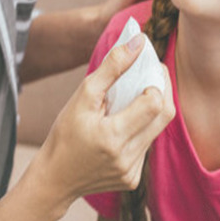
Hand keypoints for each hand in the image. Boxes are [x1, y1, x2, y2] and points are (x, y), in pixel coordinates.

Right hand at [30, 31, 174, 215]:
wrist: (54, 178)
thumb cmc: (65, 133)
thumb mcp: (83, 95)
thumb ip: (112, 66)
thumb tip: (138, 41)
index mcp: (112, 137)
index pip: (155, 103)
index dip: (156, 81)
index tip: (148, 67)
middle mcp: (126, 158)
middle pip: (165, 116)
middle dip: (162, 90)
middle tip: (152, 75)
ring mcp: (132, 171)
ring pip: (157, 130)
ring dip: (151, 110)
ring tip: (134, 97)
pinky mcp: (133, 179)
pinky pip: (147, 145)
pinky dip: (141, 129)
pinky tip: (124, 123)